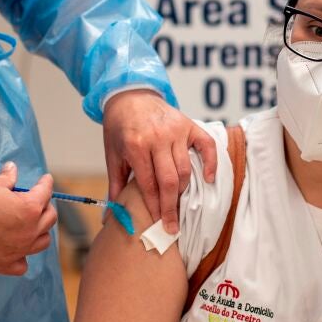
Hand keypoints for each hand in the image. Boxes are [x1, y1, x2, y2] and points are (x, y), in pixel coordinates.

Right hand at [0, 162, 56, 275]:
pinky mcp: (3, 265)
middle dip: (45, 205)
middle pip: (49, 218)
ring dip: (40, 230)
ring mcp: (18, 251)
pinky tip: (17, 248)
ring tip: (31, 223)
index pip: (45, 193)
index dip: (45, 183)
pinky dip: (23, 256)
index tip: (44, 180)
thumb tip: (12, 170)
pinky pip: (22, 264)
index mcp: (28, 208)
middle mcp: (28, 232)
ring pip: (42, 242)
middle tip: (37, 200)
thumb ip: (6, 178)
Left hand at [103, 89, 216, 234]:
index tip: (158, 224)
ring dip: (183, 189)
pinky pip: (206, 145)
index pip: (149, 184)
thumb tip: (110, 215)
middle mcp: (158, 138)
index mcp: (136, 146)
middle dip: (171, 206)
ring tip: (179, 204)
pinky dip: (210, 163)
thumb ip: (115, 184)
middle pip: (170, 180)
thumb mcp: (113, 154)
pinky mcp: (189, 124)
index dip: (154, 207)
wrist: (129, 94)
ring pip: (186, 168)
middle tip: (172, 226)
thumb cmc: (119, 127)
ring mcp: (176, 130)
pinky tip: (208, 179)